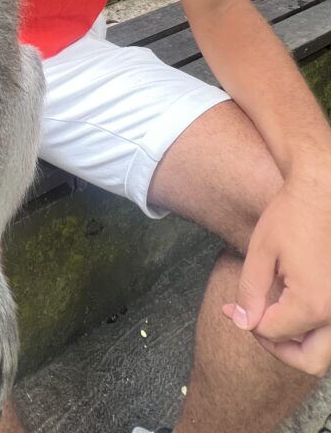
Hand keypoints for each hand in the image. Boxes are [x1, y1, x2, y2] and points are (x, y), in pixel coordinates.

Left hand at [223, 176, 330, 375]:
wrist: (321, 191)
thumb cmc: (290, 216)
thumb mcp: (260, 254)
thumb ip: (251, 294)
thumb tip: (244, 324)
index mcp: (312, 304)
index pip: (273, 334)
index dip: (248, 323)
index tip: (232, 308)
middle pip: (309, 361)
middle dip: (278, 349)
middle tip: (255, 326)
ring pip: (325, 351)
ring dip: (299, 344)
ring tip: (272, 320)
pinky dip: (312, 330)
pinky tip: (290, 307)